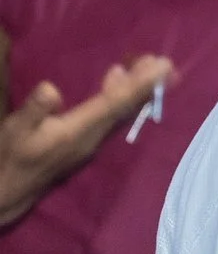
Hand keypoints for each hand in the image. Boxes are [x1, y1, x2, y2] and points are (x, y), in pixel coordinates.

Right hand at [0, 54, 175, 230]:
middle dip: (145, 85)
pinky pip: (112, 117)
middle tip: (167, 64)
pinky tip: (119, 82)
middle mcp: (94, 137)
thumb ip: (35, 110)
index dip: (139, 85)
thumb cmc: (11, 155)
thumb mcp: (16, 129)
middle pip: (126, 108)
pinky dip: (121, 98)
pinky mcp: (88, 143)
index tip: (161, 69)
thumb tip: (52, 89)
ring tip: (150, 68)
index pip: (116, 104)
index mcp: (79, 131)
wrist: (10, 190)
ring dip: (137, 90)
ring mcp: (93, 141)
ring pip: (121, 113)